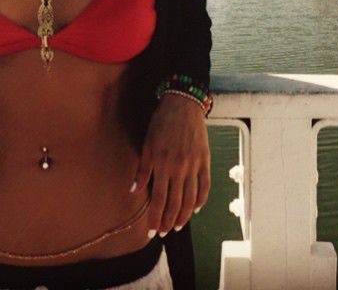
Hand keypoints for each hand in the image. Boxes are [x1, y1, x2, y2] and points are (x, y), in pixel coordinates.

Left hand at [130, 93, 210, 236]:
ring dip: (184, 215)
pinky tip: (196, 209)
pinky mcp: (205, 160)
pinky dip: (201, 200)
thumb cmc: (161, 122)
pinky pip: (205, 185)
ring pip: (191, 198)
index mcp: (162, 163)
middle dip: (169, 221)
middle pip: (175, 203)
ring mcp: (194, 164)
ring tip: (178, 226)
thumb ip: (142, 169)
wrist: (183, 104)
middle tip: (163, 233)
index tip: (151, 232)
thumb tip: (133, 191)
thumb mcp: (147, 143)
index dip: (155, 218)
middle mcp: (179, 167)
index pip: (159, 199)